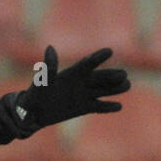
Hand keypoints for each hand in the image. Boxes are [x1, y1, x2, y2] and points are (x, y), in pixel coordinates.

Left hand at [14, 45, 129, 130]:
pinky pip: (99, 107)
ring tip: (127, 85)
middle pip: (101, 77)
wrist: (33, 112)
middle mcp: (81, 82)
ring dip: (115, 88)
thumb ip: (49, 67)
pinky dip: (108, 107)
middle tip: (123, 75)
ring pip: (104, 90)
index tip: (109, 51)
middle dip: (112, 75)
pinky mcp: (84, 108)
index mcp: (72, 73)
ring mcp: (84, 95)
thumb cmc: (35, 94)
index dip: (98, 57)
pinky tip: (119, 106)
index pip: (88, 63)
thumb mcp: (42, 81)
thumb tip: (49, 48)